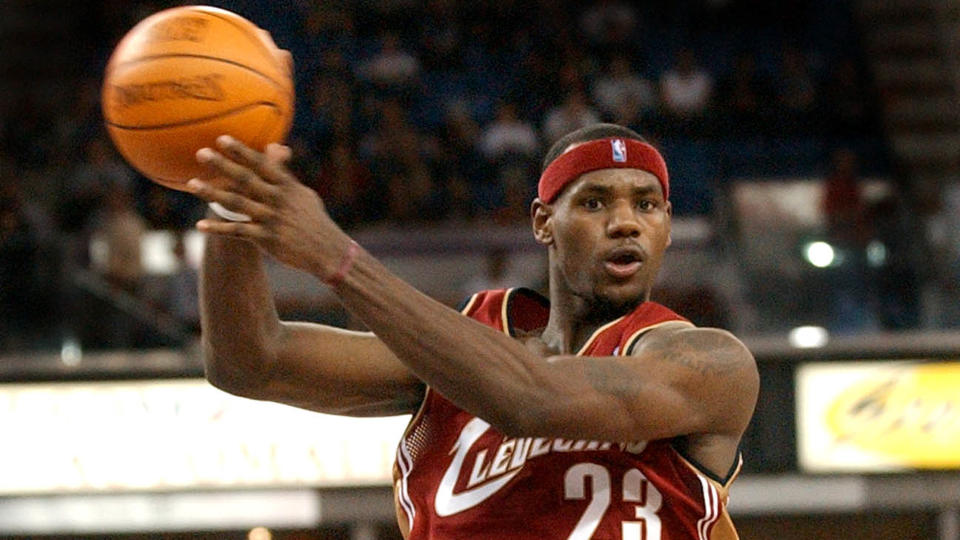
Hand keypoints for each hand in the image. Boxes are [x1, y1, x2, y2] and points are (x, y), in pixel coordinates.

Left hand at [187, 135, 351, 277]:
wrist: (328, 251)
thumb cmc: (314, 220)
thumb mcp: (303, 194)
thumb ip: (284, 172)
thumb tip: (276, 148)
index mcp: (286, 186)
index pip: (261, 164)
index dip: (241, 151)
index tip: (222, 139)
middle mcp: (277, 200)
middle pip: (245, 179)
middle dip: (222, 165)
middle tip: (201, 153)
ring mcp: (271, 219)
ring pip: (236, 204)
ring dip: (212, 193)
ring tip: (191, 184)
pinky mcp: (266, 239)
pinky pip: (238, 232)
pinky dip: (219, 229)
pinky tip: (200, 226)